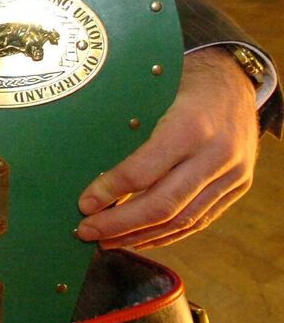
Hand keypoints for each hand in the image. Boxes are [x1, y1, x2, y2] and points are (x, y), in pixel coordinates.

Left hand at [76, 46, 259, 248]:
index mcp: (190, 126)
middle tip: (86, 231)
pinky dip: (167, 235)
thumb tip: (84, 160)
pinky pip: (200, 220)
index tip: (84, 204)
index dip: (110, 192)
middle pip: (163, 204)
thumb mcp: (153, 92)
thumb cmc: (181, 82)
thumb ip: (128, 126)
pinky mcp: (238, 188)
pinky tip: (139, 239)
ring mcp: (231, 175)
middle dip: (120, 224)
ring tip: (106, 241)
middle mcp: (215, 155)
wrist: (234, 81)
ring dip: (140, 236)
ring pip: (182, 219)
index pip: (143, 171)